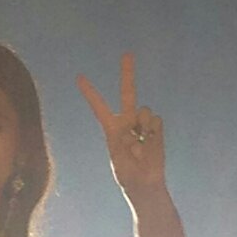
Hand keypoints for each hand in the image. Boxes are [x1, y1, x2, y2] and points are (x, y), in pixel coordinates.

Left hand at [77, 53, 165, 194]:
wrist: (145, 183)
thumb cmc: (128, 175)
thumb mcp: (119, 160)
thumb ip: (125, 140)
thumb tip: (139, 125)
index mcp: (112, 129)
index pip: (100, 107)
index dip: (90, 93)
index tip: (79, 77)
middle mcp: (128, 122)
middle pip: (128, 93)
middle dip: (128, 73)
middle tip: (128, 53)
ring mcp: (143, 124)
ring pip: (144, 110)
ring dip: (142, 126)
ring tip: (141, 146)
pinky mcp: (157, 128)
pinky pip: (156, 120)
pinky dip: (153, 132)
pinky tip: (151, 144)